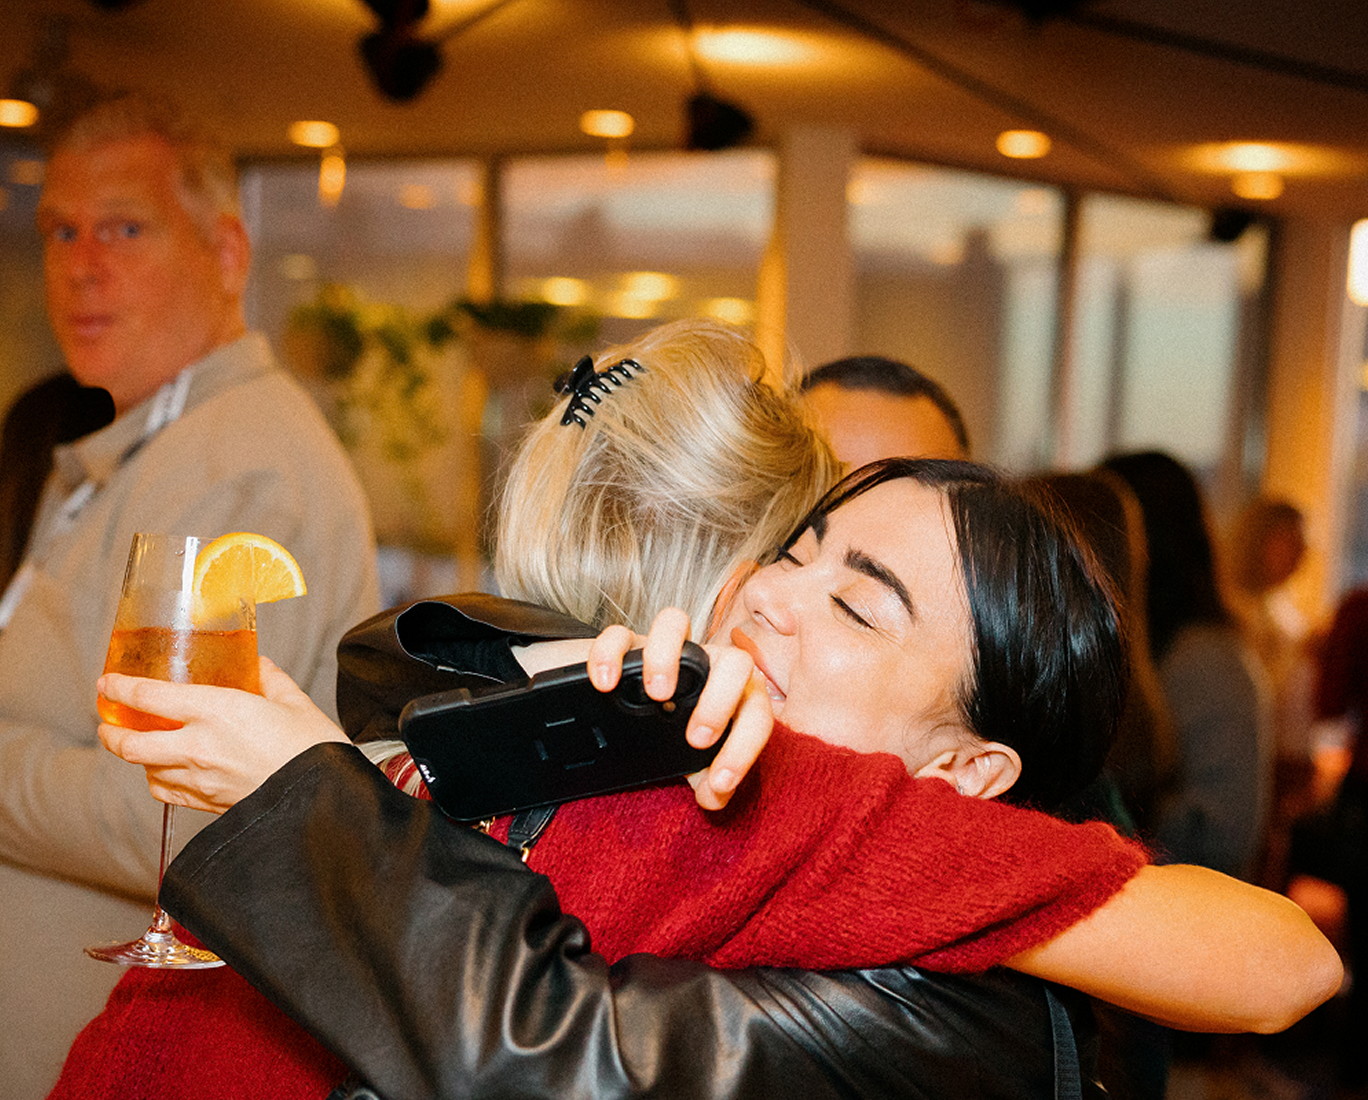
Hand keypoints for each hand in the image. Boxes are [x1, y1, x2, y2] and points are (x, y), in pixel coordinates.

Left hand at [97, 655, 348, 813]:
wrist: (324, 799)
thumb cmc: (314, 749)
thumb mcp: (295, 702)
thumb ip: (271, 680)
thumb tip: (259, 665)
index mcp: (217, 710)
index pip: (149, 697)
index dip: (119, 688)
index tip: (107, 682)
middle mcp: (198, 746)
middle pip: (130, 743)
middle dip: (110, 732)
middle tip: (108, 723)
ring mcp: (199, 779)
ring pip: (145, 770)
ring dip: (136, 757)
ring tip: (139, 746)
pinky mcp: (207, 803)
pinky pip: (165, 792)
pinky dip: (157, 780)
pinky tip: (165, 772)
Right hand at [587, 608, 772, 810]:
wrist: (627, 706)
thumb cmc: (672, 732)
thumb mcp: (691, 760)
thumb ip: (708, 779)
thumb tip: (714, 795)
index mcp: (731, 693)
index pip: (756, 709)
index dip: (746, 747)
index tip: (719, 780)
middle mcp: (705, 665)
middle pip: (734, 660)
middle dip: (720, 700)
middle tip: (695, 738)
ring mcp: (666, 650)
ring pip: (677, 624)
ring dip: (668, 657)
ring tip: (656, 695)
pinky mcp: (626, 645)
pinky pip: (620, 635)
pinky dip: (611, 654)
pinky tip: (605, 684)